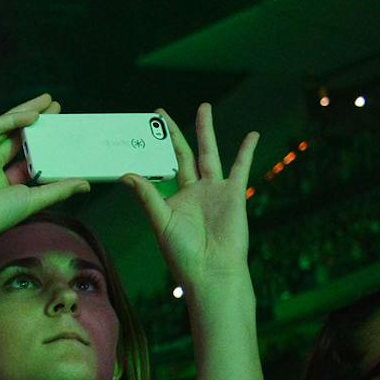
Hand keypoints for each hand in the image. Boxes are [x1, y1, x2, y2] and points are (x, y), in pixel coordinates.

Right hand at [0, 94, 89, 244]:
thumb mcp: (34, 198)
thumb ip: (58, 189)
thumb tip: (85, 184)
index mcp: (1, 181)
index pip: (25, 157)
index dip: (42, 144)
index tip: (60, 133)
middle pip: (17, 136)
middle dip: (38, 122)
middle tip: (57, 109)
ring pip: (7, 126)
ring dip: (28, 112)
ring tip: (48, 102)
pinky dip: (15, 118)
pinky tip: (34, 114)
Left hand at [123, 104, 259, 297]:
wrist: (211, 271)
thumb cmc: (183, 254)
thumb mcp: (160, 222)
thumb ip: (147, 196)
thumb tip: (126, 174)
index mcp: (176, 197)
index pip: (164, 166)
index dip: (155, 148)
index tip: (144, 130)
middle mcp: (195, 191)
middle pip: (183, 154)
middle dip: (175, 134)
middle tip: (162, 113)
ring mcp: (215, 191)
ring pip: (210, 153)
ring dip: (206, 131)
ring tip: (204, 107)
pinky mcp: (234, 194)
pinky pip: (241, 167)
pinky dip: (247, 151)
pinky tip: (252, 135)